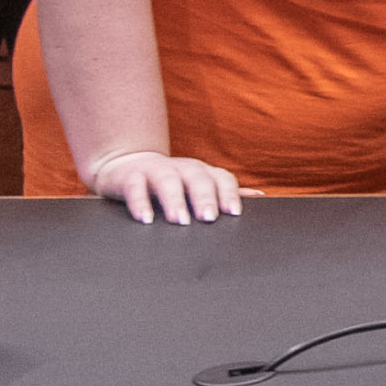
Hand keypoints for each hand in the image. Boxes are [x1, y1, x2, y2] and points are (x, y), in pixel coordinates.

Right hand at [91, 150, 243, 223]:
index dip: (229, 194)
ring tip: (180, 220)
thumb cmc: (170, 183)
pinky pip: (135, 188)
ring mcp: (156, 170)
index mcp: (202, 172)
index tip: (234, 213)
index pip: (221, 178)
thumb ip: (223, 192)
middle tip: (209, 218)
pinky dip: (140, 203)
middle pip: (197, 179)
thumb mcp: (196, 186)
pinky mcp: (130, 176)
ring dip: (175, 200)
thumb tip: (258, 196)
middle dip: (204, 198)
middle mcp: (182, 168)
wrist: (126, 165)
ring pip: (168, 181)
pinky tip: (146, 219)